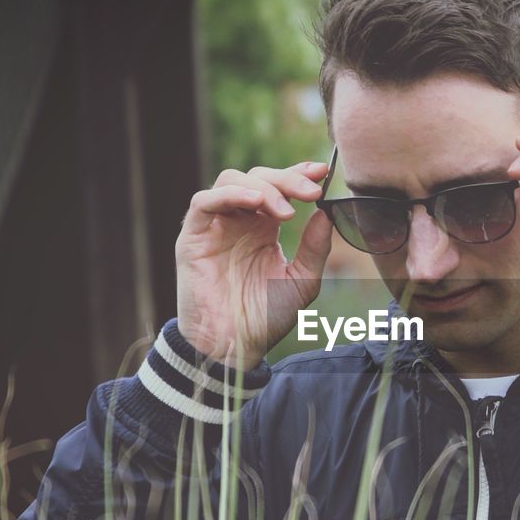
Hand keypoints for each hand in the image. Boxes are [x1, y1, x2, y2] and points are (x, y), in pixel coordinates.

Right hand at [175, 162, 332, 367]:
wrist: (233, 347)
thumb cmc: (265, 318)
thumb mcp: (302, 281)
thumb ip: (315, 248)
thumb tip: (326, 213)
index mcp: (264, 227)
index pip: (279, 186)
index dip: (298, 173)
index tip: (322, 172)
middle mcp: (239, 221)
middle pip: (258, 177)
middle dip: (287, 179)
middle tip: (310, 192)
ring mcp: (215, 226)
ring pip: (231, 180)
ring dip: (262, 187)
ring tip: (285, 211)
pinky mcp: (193, 236)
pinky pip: (204, 202)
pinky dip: (230, 195)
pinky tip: (255, 204)